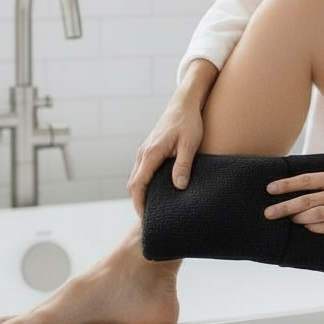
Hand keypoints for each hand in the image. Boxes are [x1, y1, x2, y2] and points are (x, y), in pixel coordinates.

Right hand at [127, 60, 216, 216]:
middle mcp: (143, 153)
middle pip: (134, 184)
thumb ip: (183, 165)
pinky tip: (157, 192)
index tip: (146, 219)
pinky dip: (144, 184)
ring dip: (141, 194)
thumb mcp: (190, 144)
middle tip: (150, 220)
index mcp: (151, 154)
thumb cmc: (189, 122)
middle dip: (138, 203)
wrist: (185, 103)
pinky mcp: (150, 149)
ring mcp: (145, 151)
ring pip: (137, 178)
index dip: (140, 204)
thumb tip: (179, 187)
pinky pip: (142, 171)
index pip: (138, 185)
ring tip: (154, 210)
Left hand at [262, 168, 323, 233]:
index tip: (270, 188)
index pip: (305, 180)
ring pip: (314, 215)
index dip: (286, 185)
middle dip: (283, 207)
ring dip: (298, 218)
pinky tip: (308, 227)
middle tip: (268, 212)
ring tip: (289, 220)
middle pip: (304, 200)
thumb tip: (311, 190)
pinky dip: (315, 228)